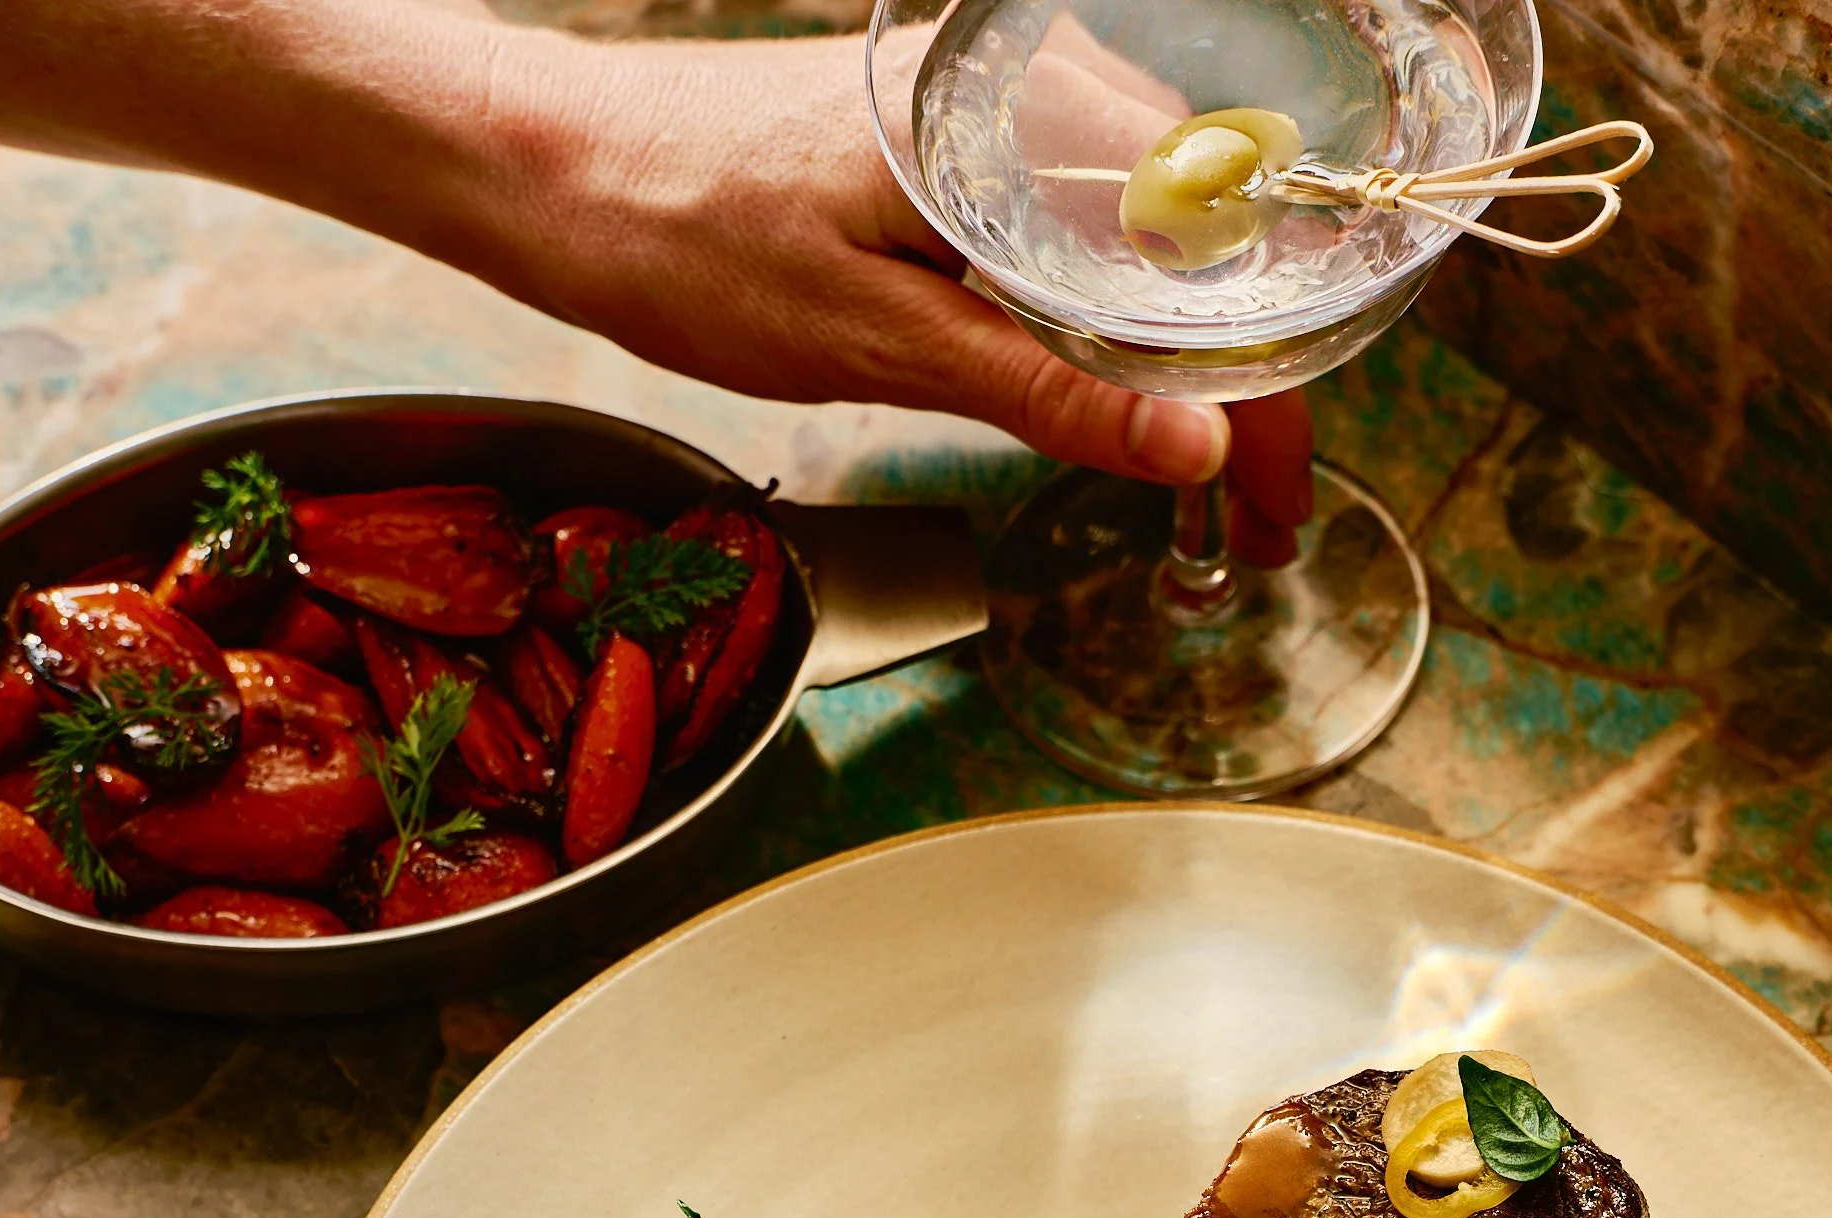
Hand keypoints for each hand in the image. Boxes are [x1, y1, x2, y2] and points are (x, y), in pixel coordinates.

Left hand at [478, 31, 1313, 556]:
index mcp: (1025, 121)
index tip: (1276, 501)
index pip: (1214, 263)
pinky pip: (1082, 227)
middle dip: (1247, 388)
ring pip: (1150, 242)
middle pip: (1203, 250)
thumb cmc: (684, 235)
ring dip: (1186, 362)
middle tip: (1258, 515)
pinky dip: (1115, 319)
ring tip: (1204, 474)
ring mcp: (999, 107)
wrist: (554, 162)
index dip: (1268, 396)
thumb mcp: (877, 344)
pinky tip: (1120, 392)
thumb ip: (1047, 393)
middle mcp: (1033, 88)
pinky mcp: (958, 140)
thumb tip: (1194, 450)